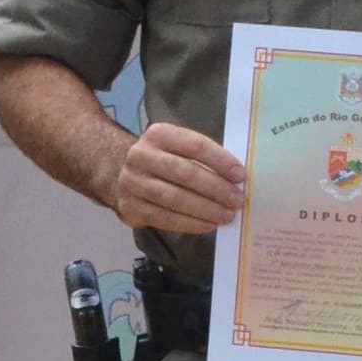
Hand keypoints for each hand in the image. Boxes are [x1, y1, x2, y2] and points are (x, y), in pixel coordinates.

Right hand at [113, 123, 246, 236]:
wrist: (121, 175)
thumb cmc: (163, 161)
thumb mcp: (177, 149)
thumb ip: (203, 159)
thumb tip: (236, 180)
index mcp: (158, 134)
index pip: (194, 145)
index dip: (220, 160)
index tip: (240, 175)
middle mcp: (141, 155)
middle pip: (185, 172)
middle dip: (215, 188)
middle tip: (237, 200)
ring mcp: (132, 182)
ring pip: (174, 197)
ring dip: (205, 209)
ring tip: (227, 216)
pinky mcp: (129, 207)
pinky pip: (164, 218)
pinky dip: (189, 223)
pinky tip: (208, 225)